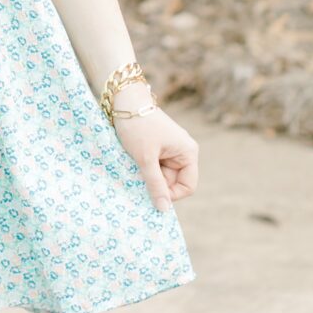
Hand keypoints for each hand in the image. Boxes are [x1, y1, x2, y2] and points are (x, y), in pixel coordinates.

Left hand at [111, 97, 199, 214]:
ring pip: (162, 176)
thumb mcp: (145, 158)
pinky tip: (134, 163)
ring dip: (148, 176)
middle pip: (174, 182)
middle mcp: (183, 152)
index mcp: (188, 152)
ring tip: (134, 167)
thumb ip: (155, 184)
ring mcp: (171, 150)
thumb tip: (164, 210)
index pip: (188, 186)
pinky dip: (145, 169)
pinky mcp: (159, 148)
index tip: (152, 192)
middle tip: (138, 178)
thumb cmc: (138, 127)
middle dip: (157, 183)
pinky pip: (155, 167)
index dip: (171, 194)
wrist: (124, 102)